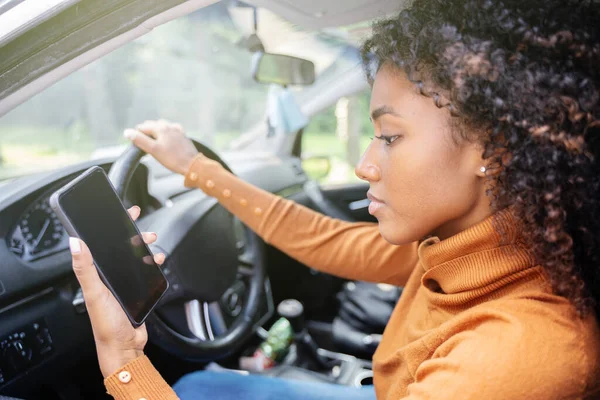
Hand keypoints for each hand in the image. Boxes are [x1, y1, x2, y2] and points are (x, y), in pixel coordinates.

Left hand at [69, 206, 165, 377]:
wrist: (125, 346)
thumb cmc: (106, 324)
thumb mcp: (95, 293)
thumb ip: (85, 268)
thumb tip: (74, 242)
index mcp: (97, 275)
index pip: (102, 243)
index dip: (112, 226)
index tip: (123, 212)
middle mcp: (109, 277)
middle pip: (122, 248)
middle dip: (134, 235)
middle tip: (143, 227)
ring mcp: (124, 284)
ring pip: (136, 258)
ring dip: (145, 248)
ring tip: (154, 244)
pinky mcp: (137, 291)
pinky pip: (146, 272)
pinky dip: (154, 263)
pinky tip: (159, 261)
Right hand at [124, 119, 199, 174]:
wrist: (192, 164)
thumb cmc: (173, 158)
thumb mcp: (153, 150)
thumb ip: (140, 140)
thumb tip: (127, 132)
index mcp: (161, 128)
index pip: (143, 127)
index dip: (137, 134)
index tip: (135, 143)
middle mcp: (169, 126)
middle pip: (153, 125)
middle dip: (146, 132)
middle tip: (143, 143)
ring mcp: (177, 130)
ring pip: (163, 127)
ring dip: (156, 131)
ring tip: (153, 141)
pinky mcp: (183, 136)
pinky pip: (172, 131)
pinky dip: (166, 133)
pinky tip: (167, 139)